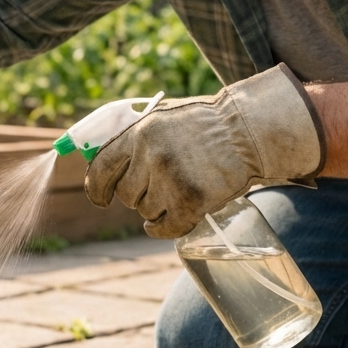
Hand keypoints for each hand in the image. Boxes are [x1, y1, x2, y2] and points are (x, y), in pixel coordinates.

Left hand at [84, 64, 324, 237]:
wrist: (249, 130)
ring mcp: (171, 179)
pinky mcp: (191, 200)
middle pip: (126, 194)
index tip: (100, 199)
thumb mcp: (164, 118)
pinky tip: (172, 221)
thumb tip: (105, 164)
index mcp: (140, 132)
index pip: (102, 167)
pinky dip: (166, 229)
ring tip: (179, 193)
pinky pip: (166, 227)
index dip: (97, 187)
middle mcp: (152, 155)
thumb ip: (135, 139)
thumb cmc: (207, 124)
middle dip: (139, 196)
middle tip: (160, 188)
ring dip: (159, 209)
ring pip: (146, 212)